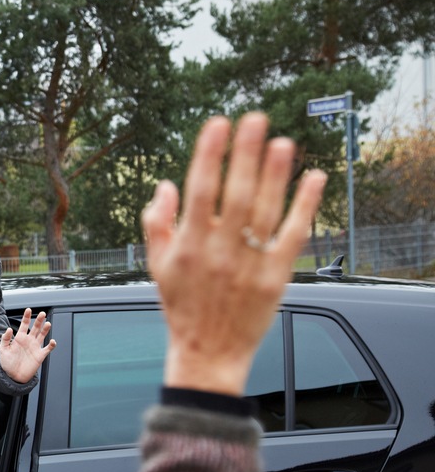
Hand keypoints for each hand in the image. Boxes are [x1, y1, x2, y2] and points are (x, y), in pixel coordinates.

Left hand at [0, 308, 55, 383]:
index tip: (28, 310)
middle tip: (42, 313)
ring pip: (42, 335)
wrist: (13, 376)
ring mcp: (35, 347)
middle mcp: (29, 341)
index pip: (24, 325)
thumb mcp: (3, 350)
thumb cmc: (7, 363)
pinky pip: (47, 348)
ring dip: (45, 329)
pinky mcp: (40, 355)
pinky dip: (51, 345)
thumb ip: (5, 339)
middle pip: (36, 327)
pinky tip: (52, 341)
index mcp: (19, 338)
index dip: (26, 317)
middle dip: (39, 320)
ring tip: (47, 323)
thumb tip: (8, 329)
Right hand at [142, 113, 325, 395]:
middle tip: (256, 119)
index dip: (209, 154)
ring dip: (276, 174)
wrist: (207, 353)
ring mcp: (249, 265)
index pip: (200, 190)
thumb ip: (157, 222)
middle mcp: (219, 252)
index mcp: (188, 245)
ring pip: (266, 211)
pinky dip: (306, 206)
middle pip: (236, 193)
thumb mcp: (157, 265)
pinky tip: (313, 178)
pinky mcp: (276, 278)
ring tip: (284, 142)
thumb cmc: (182, 306)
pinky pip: (294, 236)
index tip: (218, 124)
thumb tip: (167, 185)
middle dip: (246, 154)